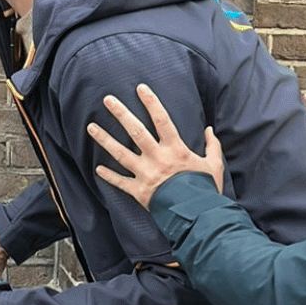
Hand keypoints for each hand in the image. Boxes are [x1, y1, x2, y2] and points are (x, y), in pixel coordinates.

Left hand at [89, 83, 223, 208]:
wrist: (197, 216)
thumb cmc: (205, 190)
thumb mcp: (214, 166)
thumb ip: (212, 146)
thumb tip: (209, 129)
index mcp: (176, 150)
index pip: (162, 119)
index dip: (151, 102)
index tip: (140, 88)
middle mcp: (157, 159)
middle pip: (136, 131)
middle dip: (121, 114)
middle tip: (107, 99)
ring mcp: (146, 175)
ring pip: (121, 154)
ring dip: (105, 140)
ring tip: (91, 127)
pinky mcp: (139, 192)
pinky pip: (121, 183)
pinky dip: (109, 177)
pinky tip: (97, 169)